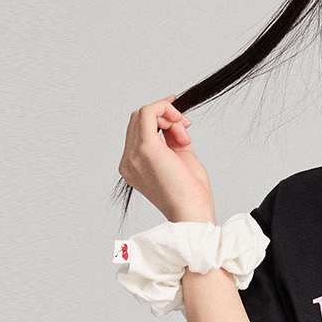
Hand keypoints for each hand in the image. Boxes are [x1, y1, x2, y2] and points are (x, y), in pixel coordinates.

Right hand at [118, 95, 214, 223]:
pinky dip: (165, 109)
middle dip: (166, 117)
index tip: (182, 124)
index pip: (137, 130)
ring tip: (186, 137)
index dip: (160, 120)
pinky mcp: (146, 148)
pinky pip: (149, 112)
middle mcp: (128, 160)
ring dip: (169, 117)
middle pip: (138, 119)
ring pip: (143, 113)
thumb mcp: (179, 159)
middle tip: (186, 130)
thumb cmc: (191, 194)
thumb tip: (172, 120)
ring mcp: (133, 155)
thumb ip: (171, 139)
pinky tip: (180, 122)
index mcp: (133, 165)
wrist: (193, 213)